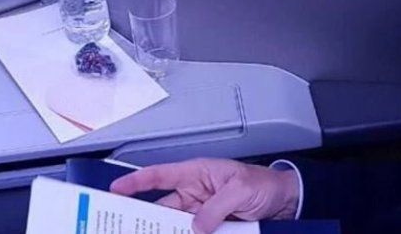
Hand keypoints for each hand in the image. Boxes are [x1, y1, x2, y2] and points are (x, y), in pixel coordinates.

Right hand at [111, 158, 299, 233]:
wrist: (285, 202)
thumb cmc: (263, 184)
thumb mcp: (239, 190)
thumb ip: (216, 208)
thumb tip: (195, 227)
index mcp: (196, 173)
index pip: (160, 176)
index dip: (136, 182)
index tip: (116, 190)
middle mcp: (194, 193)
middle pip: (161, 206)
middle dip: (144, 217)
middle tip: (126, 227)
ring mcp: (200, 212)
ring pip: (174, 225)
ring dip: (164, 231)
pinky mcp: (209, 228)